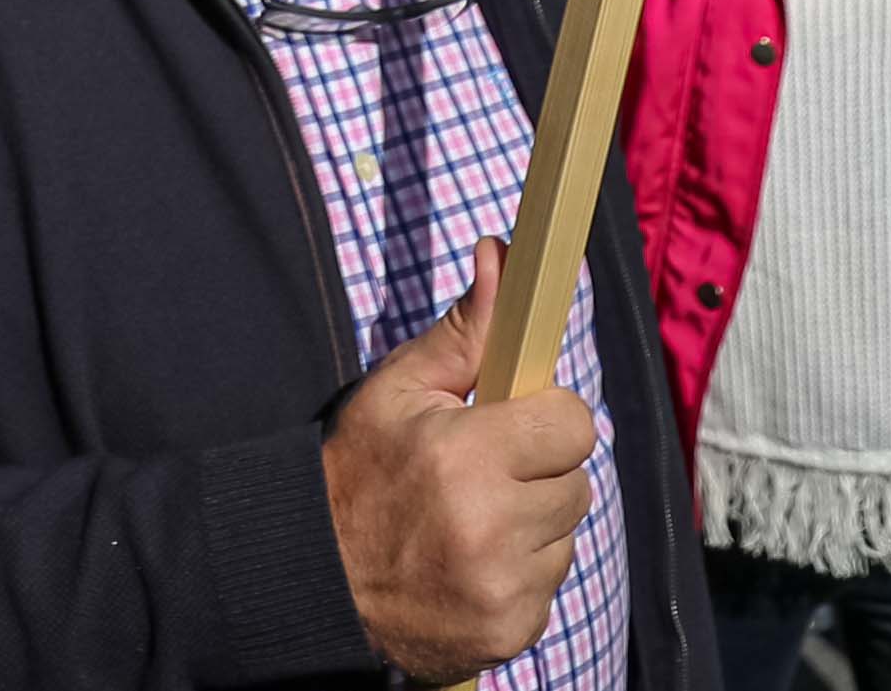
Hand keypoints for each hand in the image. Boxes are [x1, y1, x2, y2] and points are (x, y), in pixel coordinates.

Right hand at [319, 235, 600, 681]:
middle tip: (482, 474)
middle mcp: (492, 526)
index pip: (573, 423)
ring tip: (472, 522)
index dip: (544, 418)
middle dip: (538, 471)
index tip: (510, 424)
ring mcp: (504, 588)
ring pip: (566, 536)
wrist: (314, 578)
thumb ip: (464, 334)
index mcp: (467, 456)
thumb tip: (503, 257)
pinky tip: (471, 565)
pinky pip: (550, 587)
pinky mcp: (510, 632)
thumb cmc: (356, 471)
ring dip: (533, 526)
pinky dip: (520, 575)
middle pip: (576, 481)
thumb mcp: (397, 391)